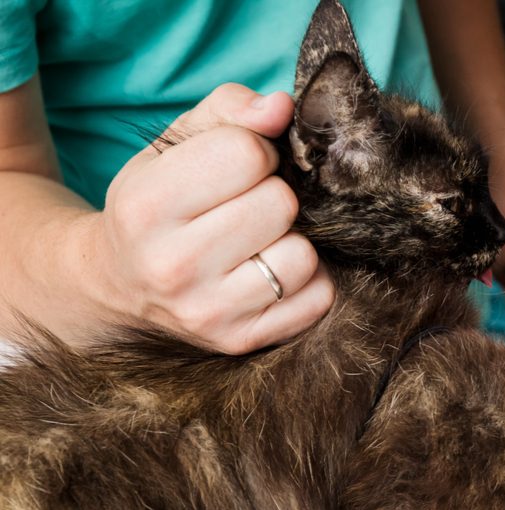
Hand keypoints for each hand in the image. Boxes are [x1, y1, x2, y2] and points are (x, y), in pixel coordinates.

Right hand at [85, 84, 334, 352]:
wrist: (121, 284)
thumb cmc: (159, 203)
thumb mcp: (175, 145)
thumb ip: (230, 111)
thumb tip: (281, 108)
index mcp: (147, 205)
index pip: (247, 154)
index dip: (255, 151)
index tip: (239, 166)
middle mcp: (173, 266)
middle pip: (280, 205)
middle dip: (274, 195)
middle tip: (248, 206)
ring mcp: (208, 312)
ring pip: (303, 256)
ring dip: (292, 241)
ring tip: (259, 241)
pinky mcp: (240, 341)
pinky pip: (318, 299)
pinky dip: (308, 281)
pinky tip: (272, 272)